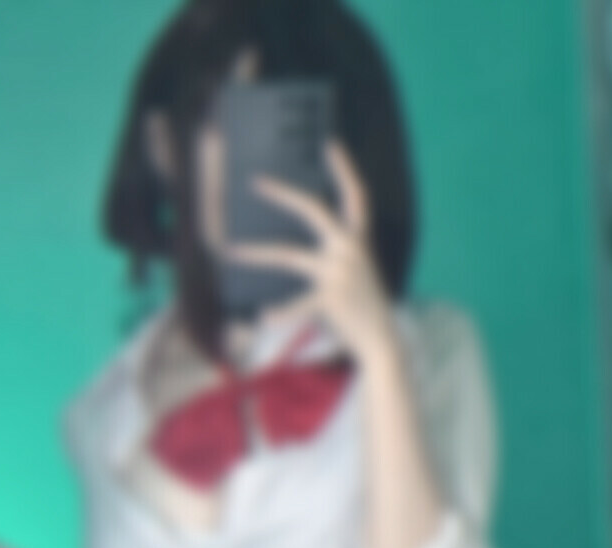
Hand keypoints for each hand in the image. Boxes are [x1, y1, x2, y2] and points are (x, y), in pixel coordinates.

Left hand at [222, 140, 398, 367]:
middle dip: (283, 194)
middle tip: (255, 182)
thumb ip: (337, 250)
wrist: (380, 339)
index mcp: (358, 239)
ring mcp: (339, 273)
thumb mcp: (357, 268)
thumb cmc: (363, 303)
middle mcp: (349, 249)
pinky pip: (297, 305)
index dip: (344, 169)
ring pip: (288, 255)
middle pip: (313, 210)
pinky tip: (263, 315)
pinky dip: (279, 313)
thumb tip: (301, 242)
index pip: (356, 196)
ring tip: (230, 252)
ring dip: (257, 253)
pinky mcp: (330, 300)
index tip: (330, 144)